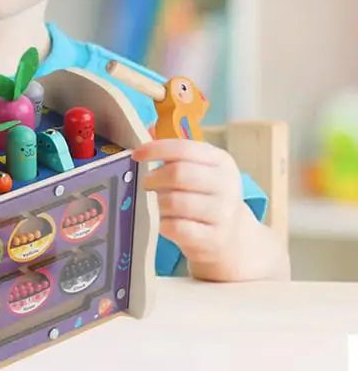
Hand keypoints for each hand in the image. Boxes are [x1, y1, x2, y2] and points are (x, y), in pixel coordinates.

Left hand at [131, 138, 243, 272]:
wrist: (235, 240)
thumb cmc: (207, 198)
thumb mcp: (200, 170)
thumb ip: (175, 152)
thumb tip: (147, 130)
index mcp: (222, 162)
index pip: (184, 148)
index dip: (156, 149)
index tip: (136, 154)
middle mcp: (227, 185)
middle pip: (178, 174)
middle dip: (154, 178)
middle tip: (146, 183)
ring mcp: (223, 213)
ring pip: (175, 202)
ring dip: (159, 202)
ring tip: (159, 204)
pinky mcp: (215, 239)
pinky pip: (177, 227)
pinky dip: (164, 224)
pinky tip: (165, 222)